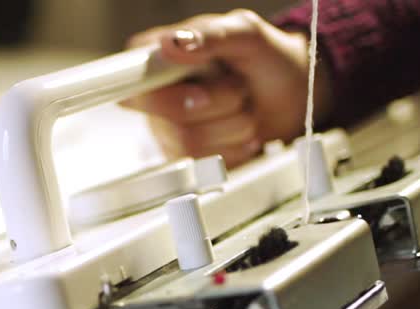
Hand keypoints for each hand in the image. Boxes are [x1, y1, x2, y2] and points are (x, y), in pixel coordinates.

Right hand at [125, 9, 331, 166]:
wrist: (291, 93)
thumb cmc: (266, 58)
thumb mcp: (245, 32)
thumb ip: (209, 35)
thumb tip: (171, 44)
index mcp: (155, 59)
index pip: (128, 82)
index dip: (157, 95)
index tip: (193, 94)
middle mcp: (155, 96)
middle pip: (169, 119)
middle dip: (219, 104)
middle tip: (235, 87)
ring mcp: (168, 130)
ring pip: (190, 145)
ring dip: (233, 125)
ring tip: (242, 105)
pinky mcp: (186, 158)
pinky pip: (204, 165)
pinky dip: (235, 148)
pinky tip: (240, 130)